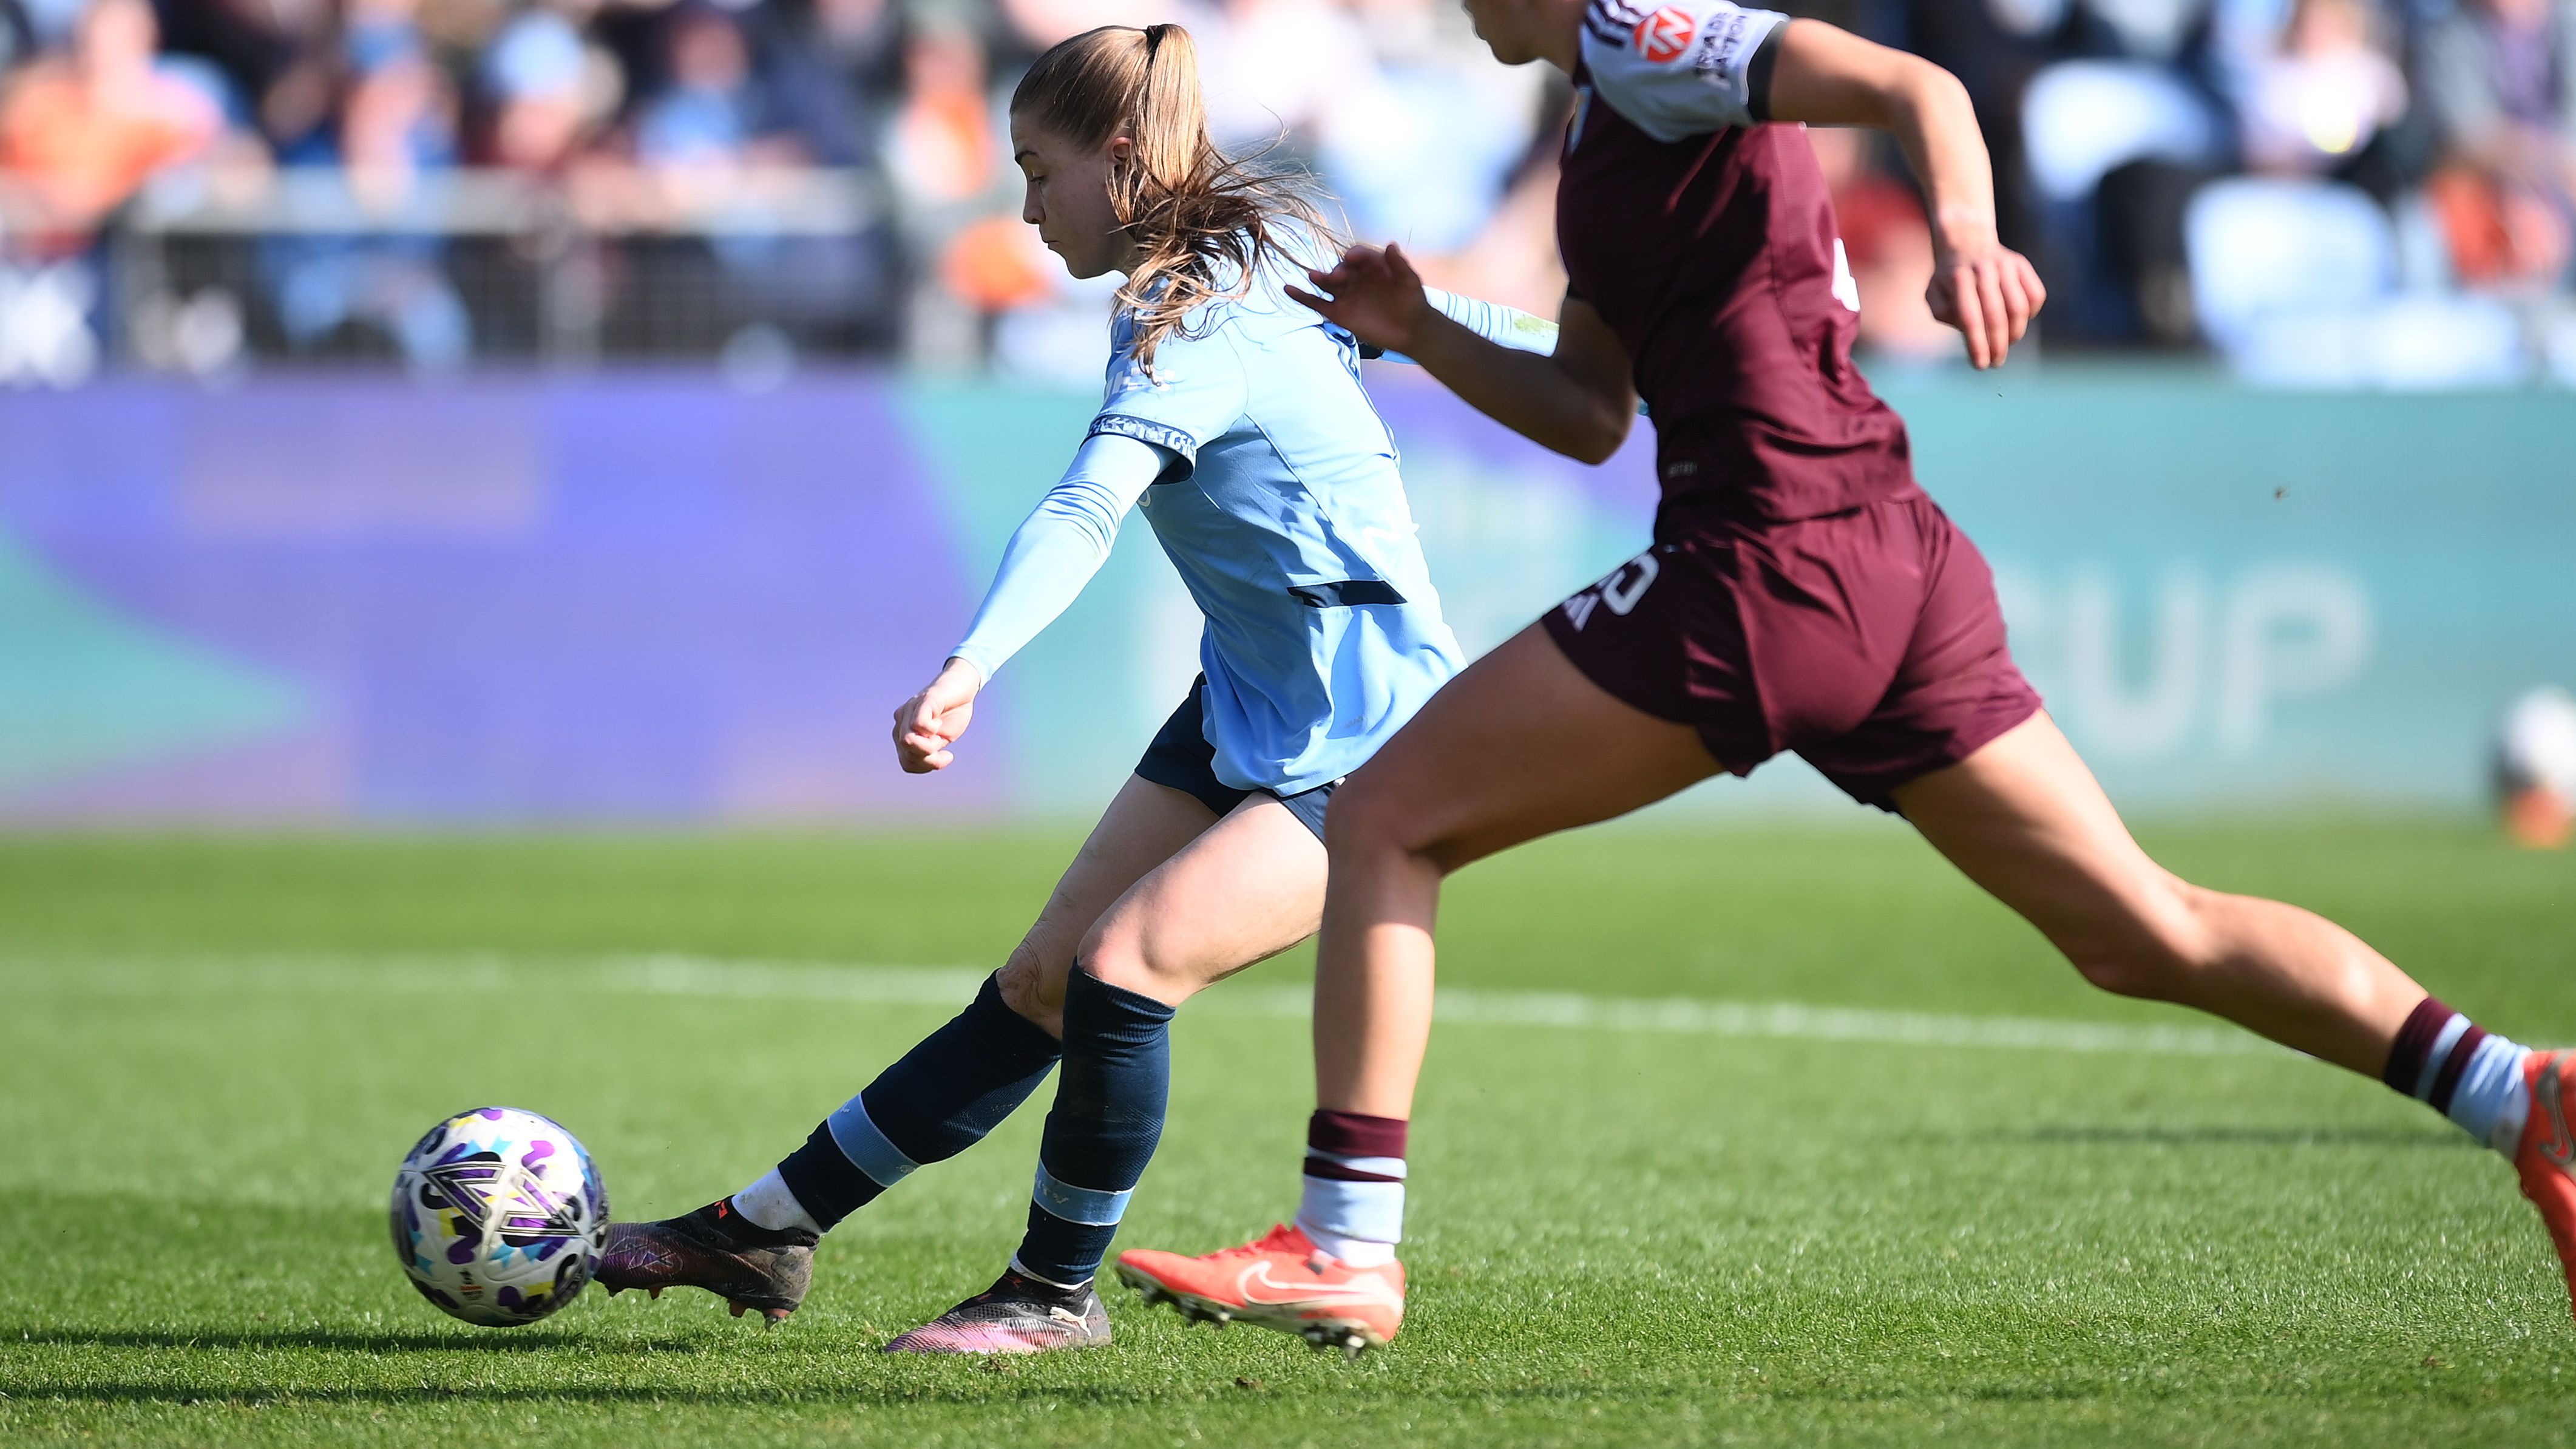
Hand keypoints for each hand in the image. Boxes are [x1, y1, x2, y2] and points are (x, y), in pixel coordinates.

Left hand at [892, 658, 979, 772]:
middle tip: (945, 753)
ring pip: (908, 742)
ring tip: (942, 739)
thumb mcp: (940, 740)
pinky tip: (940, 723)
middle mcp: (902, 721)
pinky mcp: (923, 700)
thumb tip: (921, 757)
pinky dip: (932, 729)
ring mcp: (910, 710)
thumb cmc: (952, 713)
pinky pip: (919, 724)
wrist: (964, 686)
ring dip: (929, 747)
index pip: (907, 762)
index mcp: (904, 733)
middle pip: (907, 756)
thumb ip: (927, 752)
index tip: (944, 757)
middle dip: (929, 760)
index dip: (926, 767)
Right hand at [1286, 243, 1436, 355]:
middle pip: (1340, 269)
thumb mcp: (1410, 281)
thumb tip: (1391, 245)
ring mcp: (1345, 295)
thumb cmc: (1412, 301)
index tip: (1351, 258)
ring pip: (1327, 284)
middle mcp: (1355, 277)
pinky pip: (1317, 303)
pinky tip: (1289, 289)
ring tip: (1314, 276)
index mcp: (1371, 265)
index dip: (1354, 255)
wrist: (1411, 330)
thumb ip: (1399, 264)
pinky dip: (1302, 297)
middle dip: (1338, 271)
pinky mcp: (1339, 313)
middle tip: (1339, 277)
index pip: (1358, 255)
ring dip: (1320, 279)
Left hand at [1925, 230, 2045, 369]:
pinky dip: (2030, 314)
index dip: (1977, 345)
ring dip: (2015, 333)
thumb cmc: (1949, 277)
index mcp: (1959, 278)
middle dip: (1997, 346)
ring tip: (2005, 343)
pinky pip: (2035, 296)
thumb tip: (1966, 328)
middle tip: (1995, 362)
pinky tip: (2017, 321)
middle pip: (1997, 316)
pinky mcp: (2022, 265)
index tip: (1980, 365)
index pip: (1970, 318)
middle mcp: (1984, 270)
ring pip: (2019, 308)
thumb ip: (1943, 312)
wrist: (1967, 241)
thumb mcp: (1933, 293)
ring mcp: (2006, 265)